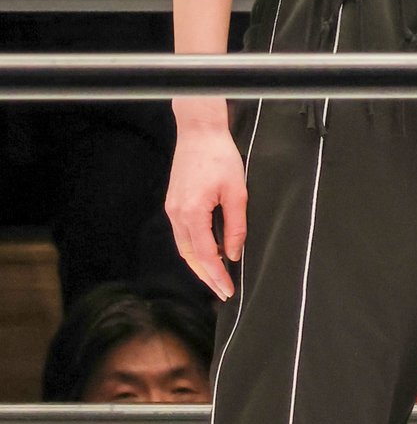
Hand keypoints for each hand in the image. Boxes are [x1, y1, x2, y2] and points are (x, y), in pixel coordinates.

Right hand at [166, 121, 247, 300]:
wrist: (199, 132)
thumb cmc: (220, 157)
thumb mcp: (237, 192)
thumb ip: (236, 226)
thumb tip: (233, 254)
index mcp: (192, 212)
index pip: (204, 255)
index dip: (216, 275)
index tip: (227, 291)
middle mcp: (176, 213)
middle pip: (189, 256)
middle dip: (207, 276)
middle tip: (222, 291)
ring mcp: (172, 208)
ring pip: (183, 247)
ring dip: (199, 264)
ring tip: (217, 278)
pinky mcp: (173, 203)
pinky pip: (182, 234)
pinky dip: (194, 249)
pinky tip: (208, 253)